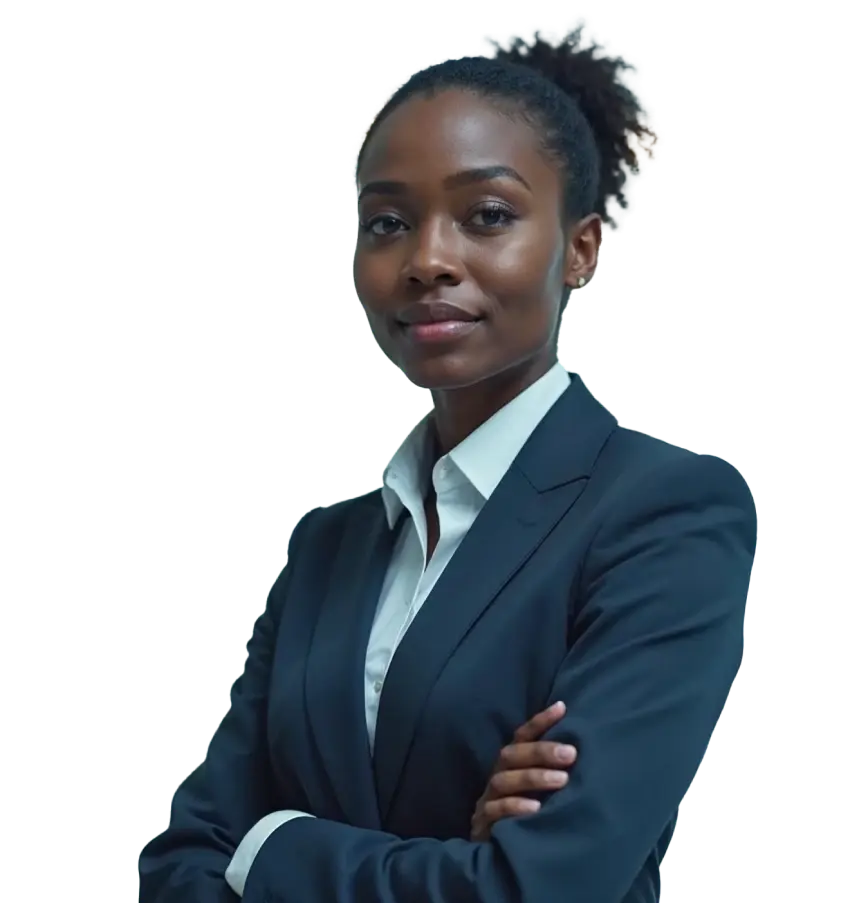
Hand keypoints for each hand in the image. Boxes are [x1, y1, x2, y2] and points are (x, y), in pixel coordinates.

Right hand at [470, 701, 575, 841]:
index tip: (562, 708)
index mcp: (510, 767)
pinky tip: (536, 809)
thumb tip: (583, 752)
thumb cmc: (528, 821)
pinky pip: (495, 811)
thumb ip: (553, 773)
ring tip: (562, 780)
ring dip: (533, 777)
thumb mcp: (542, 794)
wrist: (499, 862)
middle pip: (511, 755)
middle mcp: (497, 778)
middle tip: (571, 753)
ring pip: (503, 781)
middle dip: (541, 751)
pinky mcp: (483, 825)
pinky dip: (514, 807)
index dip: (540, 722)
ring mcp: (487, 801)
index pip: (521, 737)